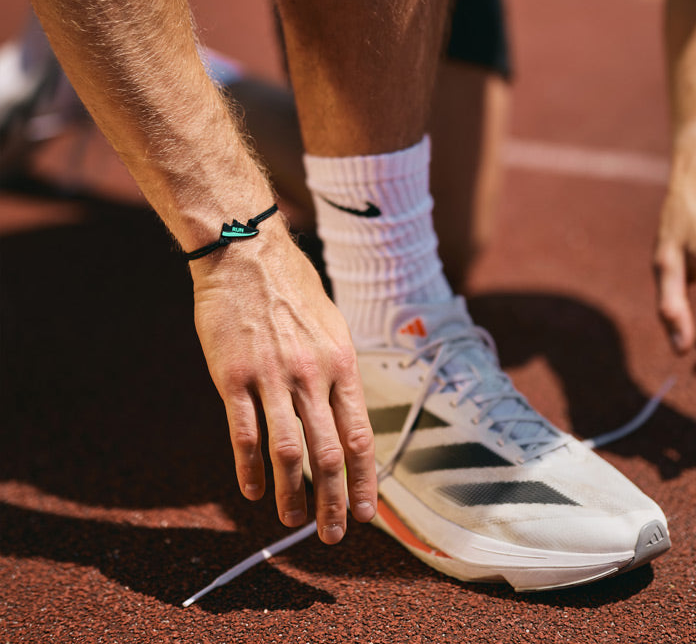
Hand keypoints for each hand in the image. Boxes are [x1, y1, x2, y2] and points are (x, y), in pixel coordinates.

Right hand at [190, 219, 375, 543]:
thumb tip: (345, 419)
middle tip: (333, 535)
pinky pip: (244, 434)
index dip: (365, 480)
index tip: (367, 513)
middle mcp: (312, 376)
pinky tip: (253, 491)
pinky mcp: (233, 377)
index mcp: (341, 364)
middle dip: (334, 501)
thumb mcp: (331, 328)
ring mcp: (272, 377)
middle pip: (329, 453)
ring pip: (289, 451)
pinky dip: (249, 468)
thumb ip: (338, 375)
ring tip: (292, 522)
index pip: (360, 435)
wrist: (247, 256)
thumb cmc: (294, 292)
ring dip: (292, 494)